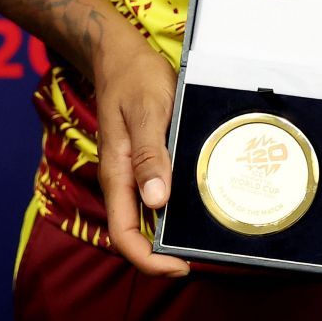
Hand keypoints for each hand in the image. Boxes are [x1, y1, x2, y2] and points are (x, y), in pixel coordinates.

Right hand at [92, 31, 191, 275]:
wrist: (119, 54)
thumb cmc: (134, 78)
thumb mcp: (147, 110)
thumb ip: (149, 155)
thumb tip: (156, 201)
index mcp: (117, 173)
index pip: (124, 235)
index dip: (149, 261)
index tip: (181, 266)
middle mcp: (122, 180)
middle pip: (135, 235)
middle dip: (163, 256)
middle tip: (201, 256)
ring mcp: (130, 173)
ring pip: (145, 219)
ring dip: (168, 236)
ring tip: (204, 238)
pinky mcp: (142, 163)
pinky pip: (154, 197)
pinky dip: (171, 211)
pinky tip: (197, 205)